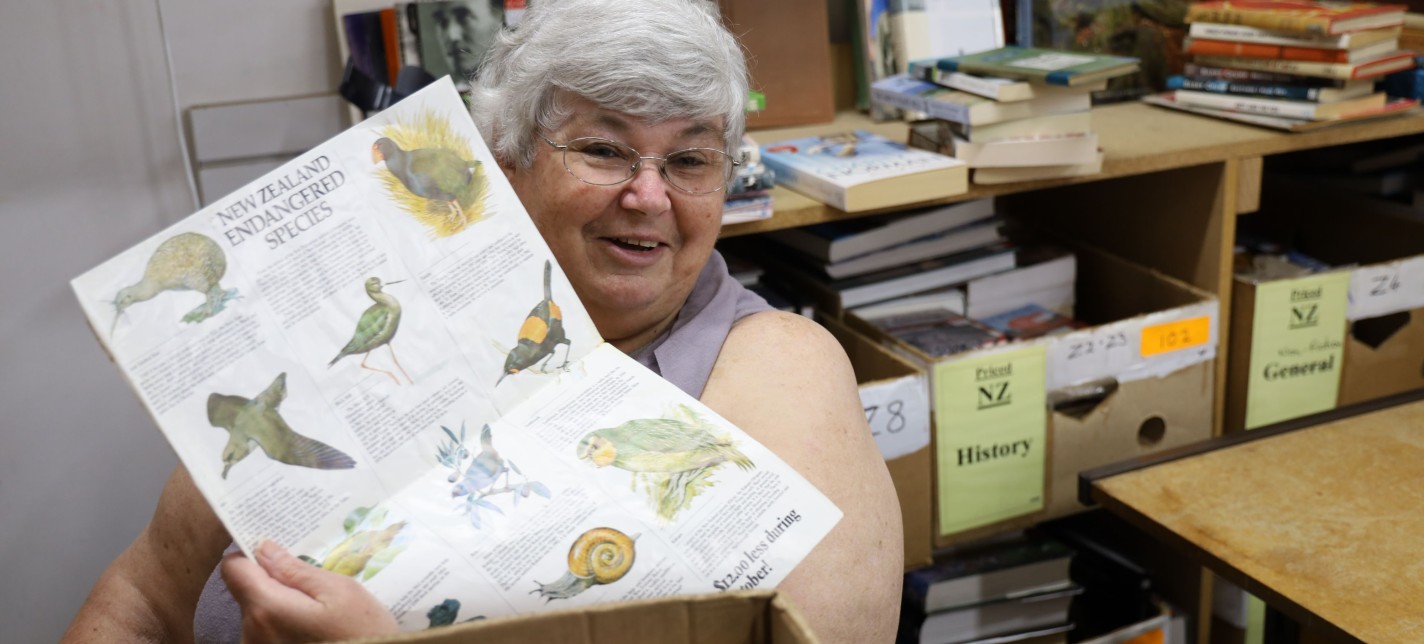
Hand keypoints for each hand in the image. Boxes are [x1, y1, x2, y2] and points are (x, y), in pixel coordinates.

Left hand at [222, 540, 398, 642]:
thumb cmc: (361, 634)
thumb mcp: (340, 592)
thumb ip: (297, 570)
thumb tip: (264, 549)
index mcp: (266, 609)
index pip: (233, 569)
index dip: (252, 555)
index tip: (277, 554)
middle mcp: (250, 633)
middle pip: (248, 592)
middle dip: (275, 584)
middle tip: (313, 588)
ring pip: (259, 614)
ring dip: (282, 608)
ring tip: (317, 615)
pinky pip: (267, 633)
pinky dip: (284, 627)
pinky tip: (311, 632)